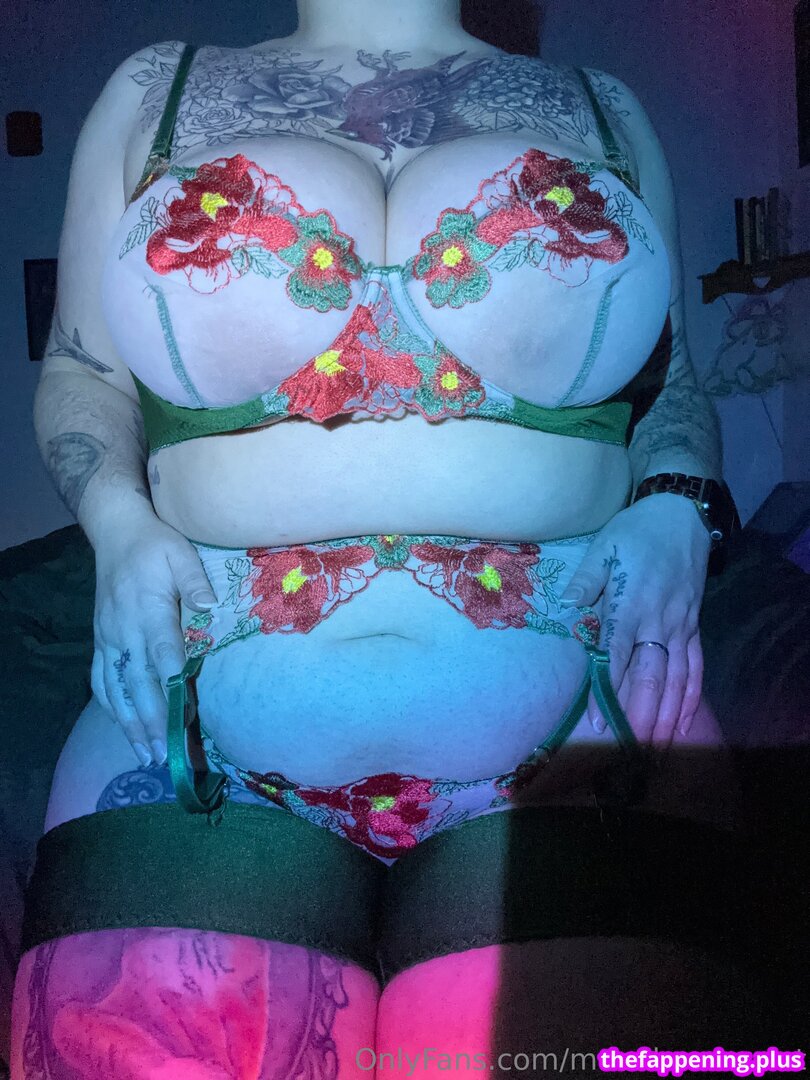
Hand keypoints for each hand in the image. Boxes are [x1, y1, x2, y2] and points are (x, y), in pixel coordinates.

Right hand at [91, 510, 216, 765]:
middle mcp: (123, 631)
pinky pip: (102, 679)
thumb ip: (194, 581)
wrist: (115, 532)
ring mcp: (109, 638)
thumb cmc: (155, 544)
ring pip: (116, 689)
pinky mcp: (101, 640)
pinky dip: (112, 706)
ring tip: (144, 755)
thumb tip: (210, 606)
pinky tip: (123, 726)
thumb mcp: (180, 553)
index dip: (170, 682)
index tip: (181, 712)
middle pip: (136, 683)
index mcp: (147, 610)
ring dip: (130, 724)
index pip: (161, 652)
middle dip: (150, 721)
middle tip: (164, 754)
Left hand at [559, 493, 711, 746]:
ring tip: (655, 749)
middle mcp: (657, 623)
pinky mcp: (694, 625)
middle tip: (628, 751)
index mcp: (628, 606)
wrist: (681, 514)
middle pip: (648, 679)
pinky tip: (684, 721)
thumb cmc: (635, 532)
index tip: (596, 724)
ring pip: (674, 680)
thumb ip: (584, 582)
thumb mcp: (602, 548)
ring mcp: (680, 626)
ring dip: (665, 716)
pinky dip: (690, 696)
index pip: (614, 659)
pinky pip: (695, 667)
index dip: (605, 693)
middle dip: (638, 717)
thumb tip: (565, 607)